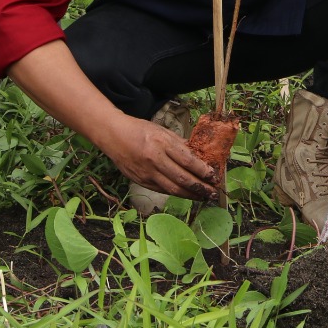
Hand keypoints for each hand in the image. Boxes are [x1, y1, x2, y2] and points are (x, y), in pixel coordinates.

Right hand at [101, 114, 217, 200]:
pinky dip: (175, 193)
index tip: (215, 176)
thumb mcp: (162, 131)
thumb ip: (180, 144)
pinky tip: (186, 194)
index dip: (203, 171)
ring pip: (172, 189)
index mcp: (162, 143)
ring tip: (203, 197)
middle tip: (213, 193)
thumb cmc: (139, 130)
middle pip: (182, 178)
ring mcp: (146, 172)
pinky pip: (161, 190)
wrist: (113, 135)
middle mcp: (154, 159)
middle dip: (200, 187)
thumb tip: (199, 154)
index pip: (188, 161)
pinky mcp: (140, 181)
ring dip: (190, 195)